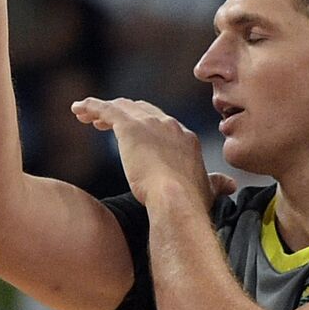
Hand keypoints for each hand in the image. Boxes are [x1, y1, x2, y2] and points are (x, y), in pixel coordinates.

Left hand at [72, 97, 221, 208]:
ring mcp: (150, 124)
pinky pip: (105, 109)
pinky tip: (77, 110)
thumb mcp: (207, 190)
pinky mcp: (130, 127)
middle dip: (124, 115)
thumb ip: (216, 184)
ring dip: (103, 111)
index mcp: (185, 138)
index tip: (132, 136)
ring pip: (122, 107)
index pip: (162, 123)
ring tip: (86, 116)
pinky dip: (91, 107)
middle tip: (105, 124)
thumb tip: (231, 185)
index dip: (146, 126)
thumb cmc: (190, 202)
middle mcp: (169, 125)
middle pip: (142, 110)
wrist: (175, 200)